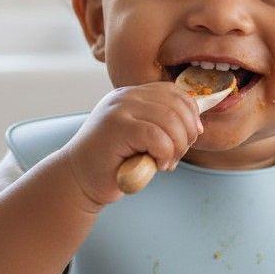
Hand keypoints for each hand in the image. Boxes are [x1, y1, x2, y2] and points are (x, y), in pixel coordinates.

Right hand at [62, 83, 202, 208]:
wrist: (77, 180)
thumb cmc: (113, 164)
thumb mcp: (141, 139)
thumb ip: (162, 126)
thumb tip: (197, 126)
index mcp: (132, 95)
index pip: (174, 93)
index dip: (191, 115)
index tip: (190, 138)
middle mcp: (125, 96)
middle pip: (177, 106)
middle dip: (187, 134)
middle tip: (176, 156)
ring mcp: (119, 109)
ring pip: (170, 121)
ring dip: (177, 147)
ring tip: (166, 163)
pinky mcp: (116, 127)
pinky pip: (157, 136)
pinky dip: (165, 154)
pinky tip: (158, 166)